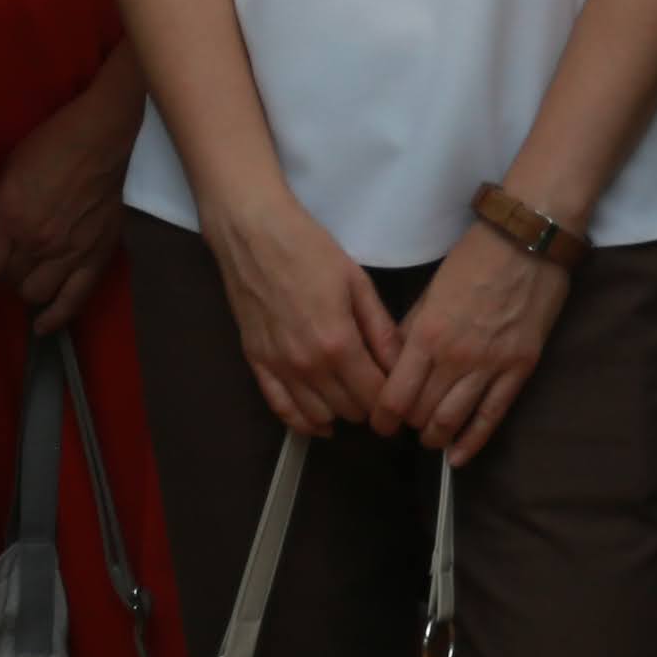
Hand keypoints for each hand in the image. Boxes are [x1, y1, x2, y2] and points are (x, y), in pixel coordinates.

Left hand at [0, 73, 139, 324]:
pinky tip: (42, 326)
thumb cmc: (49, 144)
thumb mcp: (7, 172)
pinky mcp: (95, 256)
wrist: (100, 136)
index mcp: (10, 218)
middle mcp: (37, 243)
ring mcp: (69, 253)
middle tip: (4, 257)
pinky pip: (73, 300)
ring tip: (26, 272)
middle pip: (6, 280)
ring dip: (25, 286)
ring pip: (34, 294)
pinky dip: (55, 317)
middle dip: (1, 271)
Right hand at [198, 195, 396, 438]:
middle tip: (378, 389)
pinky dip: (303, 421)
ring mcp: (279, 367)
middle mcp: (308, 365)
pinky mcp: (257, 363)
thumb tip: (402, 365)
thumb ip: (381, 330)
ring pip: (318, 416)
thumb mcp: (357, 283)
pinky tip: (319, 421)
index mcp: (338, 343)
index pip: (376, 396)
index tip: (401, 393)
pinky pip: (281, 409)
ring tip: (351, 396)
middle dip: (370, 404)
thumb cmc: (309, 250)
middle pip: (350, 409)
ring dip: (340, 412)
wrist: (253, 234)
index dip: (394, 400)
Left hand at [383, 226, 563, 461]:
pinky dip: (472, 442)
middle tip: (406, 424)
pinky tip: (459, 457)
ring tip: (429, 438)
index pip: (395, 395)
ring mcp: (490, 366)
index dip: (383, 417)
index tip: (379, 423)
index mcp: (427, 335)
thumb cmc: (474, 260)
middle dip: (409, 424)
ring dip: (435, 437)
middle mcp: (455, 357)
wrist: (527, 243)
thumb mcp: (430, 291)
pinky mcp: (519, 370)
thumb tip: (393, 362)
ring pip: (452, 421)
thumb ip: (410, 330)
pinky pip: (492, 417)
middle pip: (421, 412)